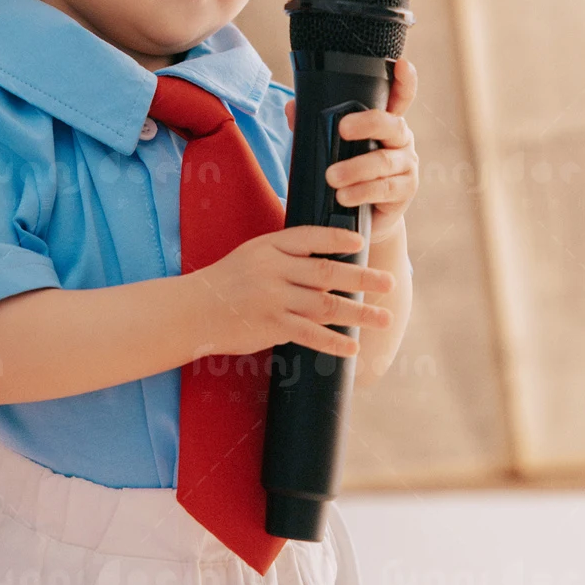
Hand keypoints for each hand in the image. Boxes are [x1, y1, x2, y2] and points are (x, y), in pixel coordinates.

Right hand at [195, 226, 396, 359]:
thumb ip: (286, 250)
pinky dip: (334, 341)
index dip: (337, 239)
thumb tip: (325, 248)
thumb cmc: (230, 280)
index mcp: (270, 246)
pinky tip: (353, 347)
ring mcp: (272, 298)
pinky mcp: (271, 325)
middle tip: (389, 282)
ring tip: (384, 317)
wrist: (195, 309)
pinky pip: (309, 334)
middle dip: (362, 278)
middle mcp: (273, 269)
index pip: (310, 237)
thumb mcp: (254, 253)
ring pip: (324, 304)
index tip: (362, 244)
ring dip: (359, 312)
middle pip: (326, 271)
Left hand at [284, 57, 418, 246]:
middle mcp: (400, 140)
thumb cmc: (346, 173)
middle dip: (367, 123)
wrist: (360, 217)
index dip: (404, 81)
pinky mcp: (405, 191)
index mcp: (384, 123)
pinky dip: (361, 192)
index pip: (399, 97)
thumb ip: (313, 126)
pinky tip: (344, 197)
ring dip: (356, 168)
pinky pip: (384, 189)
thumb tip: (292, 107)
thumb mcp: (331, 148)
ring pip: (383, 161)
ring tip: (332, 177)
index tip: (402, 64)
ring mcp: (406, 165)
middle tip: (342, 129)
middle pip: (391, 124)